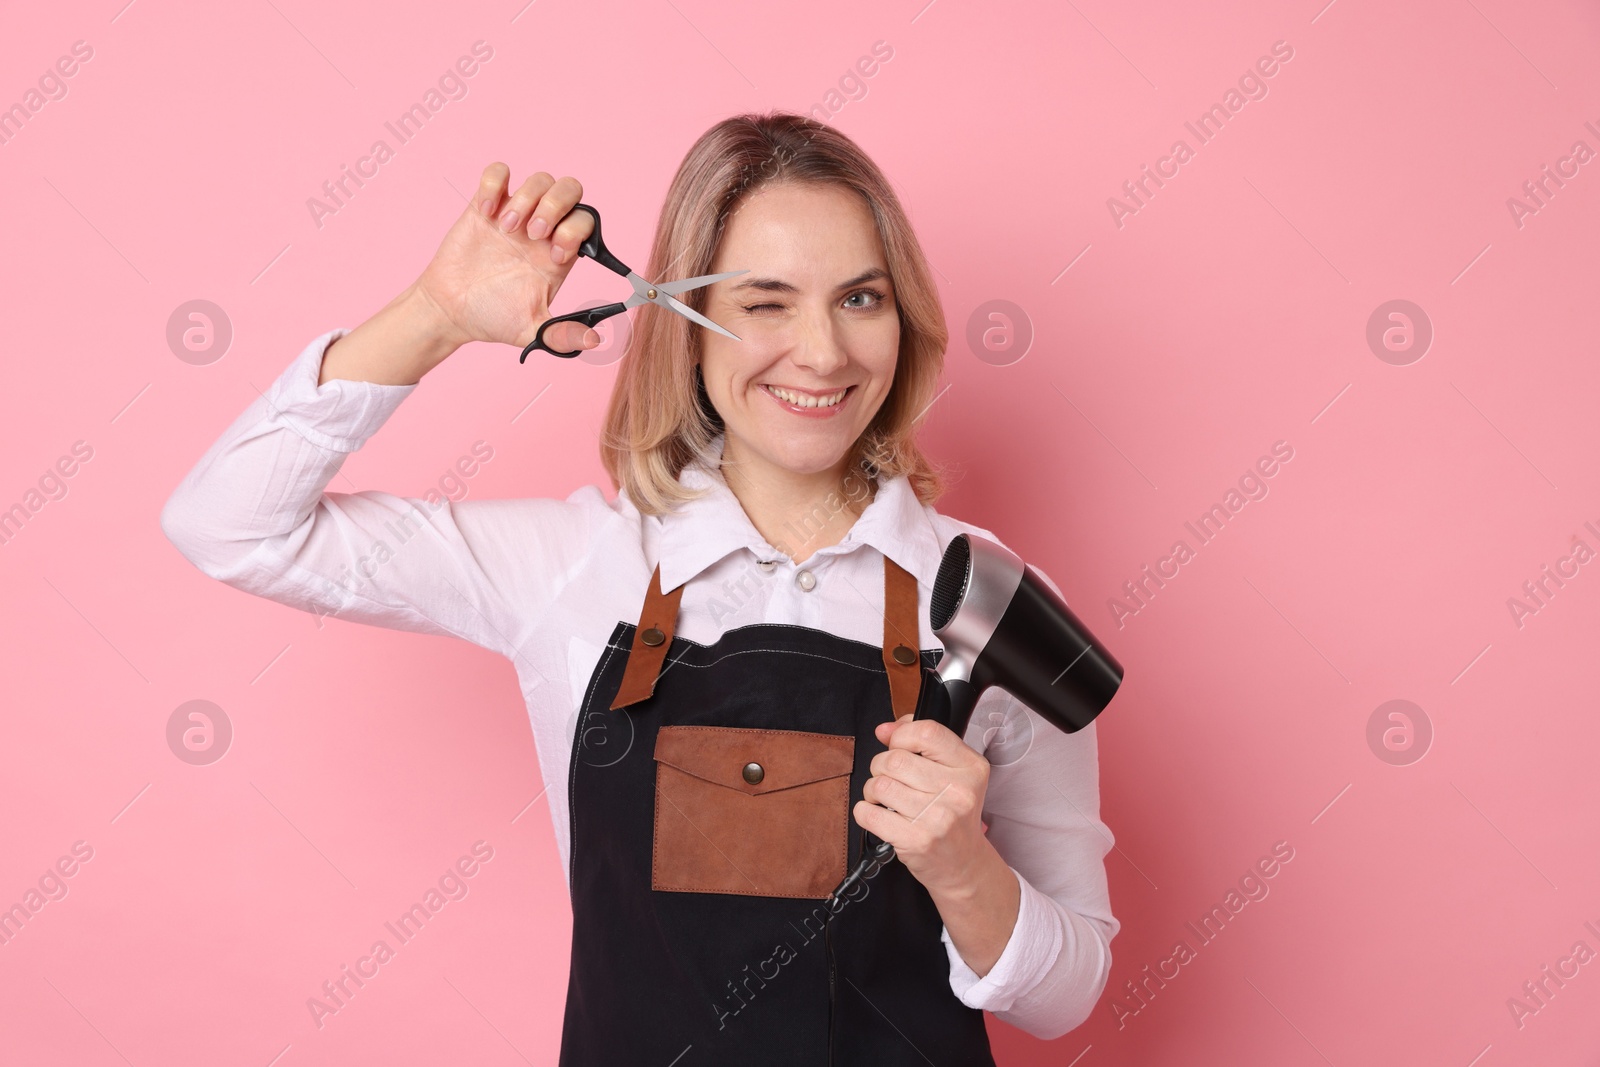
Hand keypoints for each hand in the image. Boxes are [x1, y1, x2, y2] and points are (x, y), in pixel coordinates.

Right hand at [410, 164, 603, 354]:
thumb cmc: (493, 317)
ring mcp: (515, 214)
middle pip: (570, 190)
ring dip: (526, 200)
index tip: (555, 255)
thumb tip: (594, 341)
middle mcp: (542, 229)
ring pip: (539, 179)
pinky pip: (498, 172)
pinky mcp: (485, 205)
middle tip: (533, 234)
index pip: (586, 222)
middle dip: (556, 206)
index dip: (577, 232)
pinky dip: (494, 184)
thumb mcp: (532, 330)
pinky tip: (486, 212)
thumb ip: (563, 336)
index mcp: (559, 254)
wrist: (452, 310)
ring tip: (506, 229)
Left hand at [854, 713, 993, 897]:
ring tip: (885, 799)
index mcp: (971, 768)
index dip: (902, 735)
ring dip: (872, 790)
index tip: (897, 746)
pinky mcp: (917, 841)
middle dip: (881, 766)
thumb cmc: (954, 816)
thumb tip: (884, 729)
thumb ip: (921, 743)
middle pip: (895, 759)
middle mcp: (959, 791)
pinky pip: (869, 813)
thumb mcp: (953, 774)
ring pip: (879, 784)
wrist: (964, 865)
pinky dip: (864, 811)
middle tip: (889, 778)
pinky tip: (878, 814)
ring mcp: (938, 818)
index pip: (927, 732)